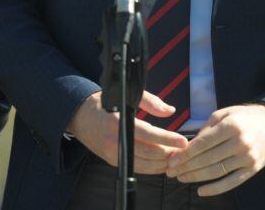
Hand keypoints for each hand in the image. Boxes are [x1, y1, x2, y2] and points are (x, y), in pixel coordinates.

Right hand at [67, 91, 188, 173]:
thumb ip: (150, 101)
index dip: (167, 139)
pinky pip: (137, 168)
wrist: (81, 117)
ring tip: (176, 155)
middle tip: (184, 149)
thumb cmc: (104, 104)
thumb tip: (170, 111)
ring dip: (163, 162)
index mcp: (118, 122)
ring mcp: (114, 154)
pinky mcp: (114, 161)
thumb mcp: (126, 96)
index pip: (148, 134)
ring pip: (145, 164)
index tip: (183, 141)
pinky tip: (162, 161)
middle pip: (149, 153)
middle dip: (169, 153)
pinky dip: (152, 167)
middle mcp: (115, 141)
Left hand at [165, 104, 264, 195]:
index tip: (172, 160)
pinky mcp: (252, 169)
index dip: (185, 154)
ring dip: (196, 177)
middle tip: (172, 172)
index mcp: (231, 126)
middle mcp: (240, 142)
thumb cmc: (243, 117)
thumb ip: (207, 127)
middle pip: (207, 159)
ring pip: (216, 171)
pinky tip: (201, 191)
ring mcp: (247, 158)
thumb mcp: (225, 113)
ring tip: (182, 178)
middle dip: (187, 166)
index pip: (203, 143)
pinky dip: (215, 189)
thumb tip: (189, 145)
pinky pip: (231, 182)